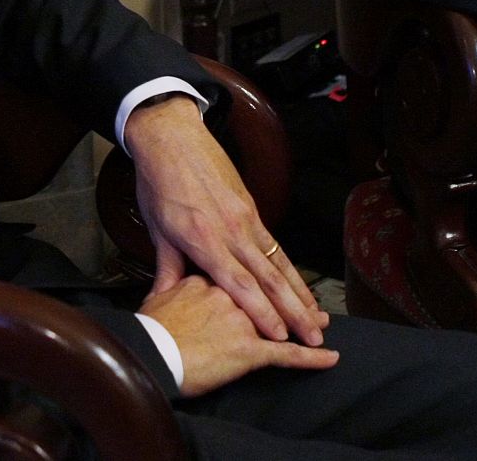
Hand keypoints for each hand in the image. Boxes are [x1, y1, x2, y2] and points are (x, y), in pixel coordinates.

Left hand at [124, 95, 327, 345]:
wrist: (171, 138)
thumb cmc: (159, 184)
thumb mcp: (158, 230)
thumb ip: (168, 270)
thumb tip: (163, 302)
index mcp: (204, 241)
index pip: (240, 286)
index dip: (263, 314)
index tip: (281, 339)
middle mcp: (231, 232)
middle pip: (269, 279)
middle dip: (294, 312)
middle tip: (315, 338)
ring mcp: (245, 219)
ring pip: (279, 263)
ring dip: (301, 293)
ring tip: (319, 318)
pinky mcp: (252, 208)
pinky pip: (275, 244)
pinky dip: (291, 268)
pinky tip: (301, 286)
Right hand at [139, 275, 338, 396]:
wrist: (149, 351)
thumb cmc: (147, 328)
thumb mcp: (157, 292)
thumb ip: (169, 278)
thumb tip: (169, 274)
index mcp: (211, 278)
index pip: (241, 275)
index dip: (258, 281)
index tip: (269, 283)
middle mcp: (232, 294)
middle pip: (267, 293)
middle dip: (290, 299)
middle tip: (310, 305)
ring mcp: (243, 320)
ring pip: (281, 319)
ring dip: (304, 321)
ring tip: (322, 324)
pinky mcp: (247, 349)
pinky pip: (285, 355)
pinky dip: (309, 358)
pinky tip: (328, 357)